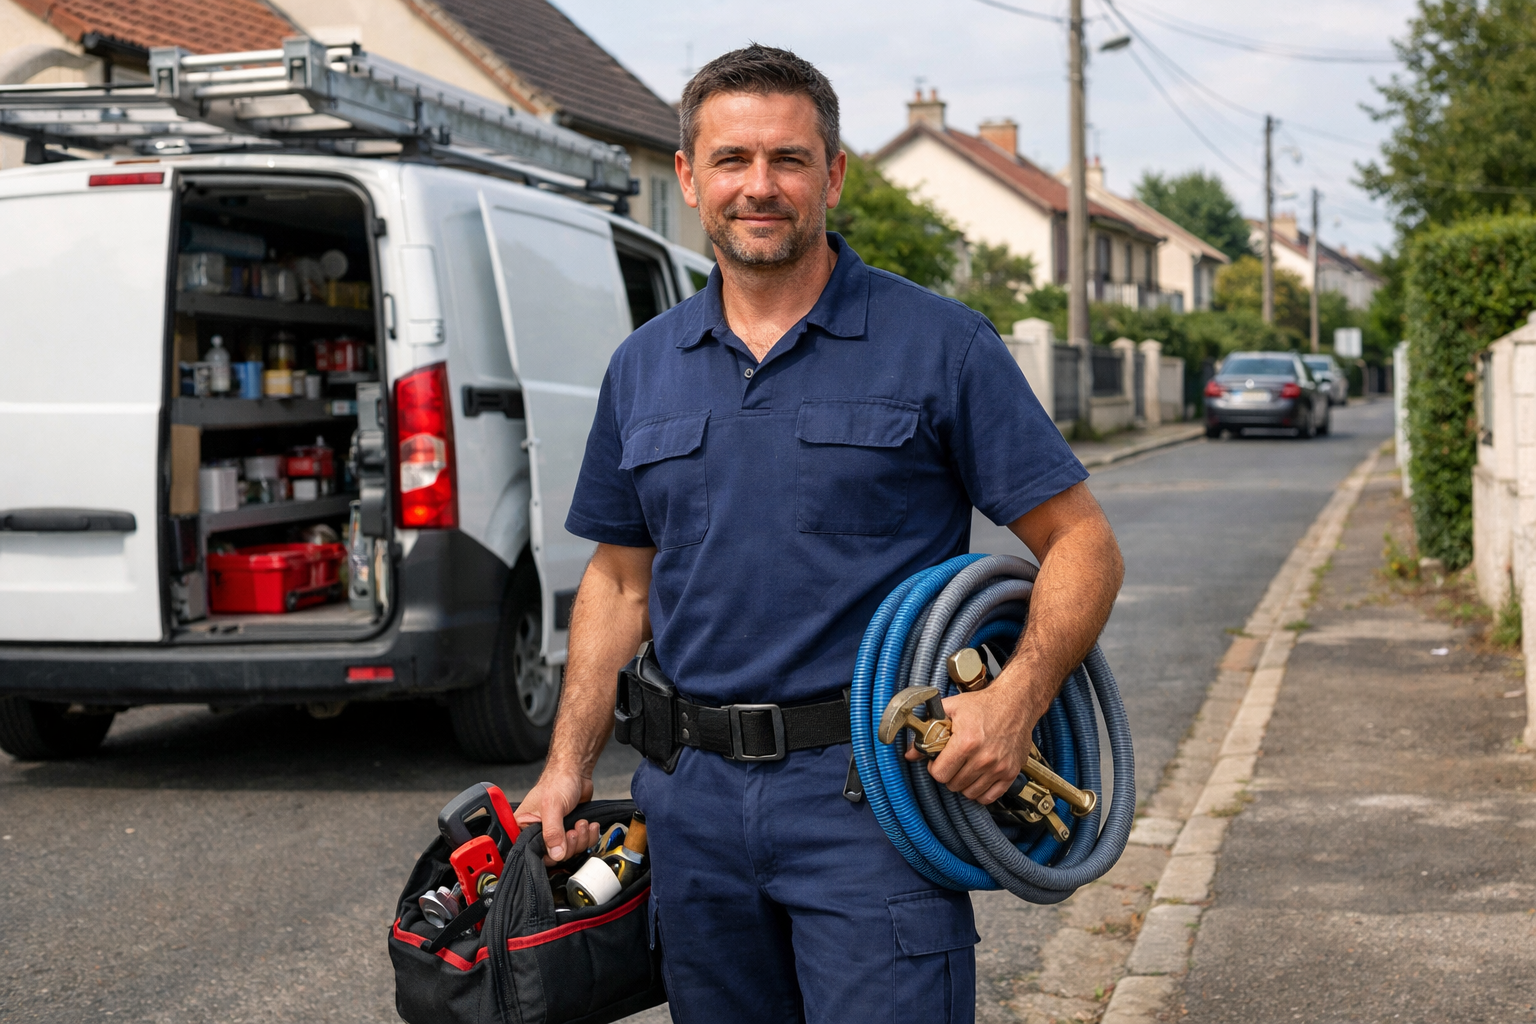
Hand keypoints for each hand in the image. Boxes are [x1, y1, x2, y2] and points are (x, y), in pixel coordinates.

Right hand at [514, 770, 599, 864]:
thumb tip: (556, 854)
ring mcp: (556, 832)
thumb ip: (553, 831)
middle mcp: (538, 831)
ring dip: (581, 839)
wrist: (576, 772)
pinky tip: (589, 825)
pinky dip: (588, 836)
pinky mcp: (569, 830)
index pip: (534, 853)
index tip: (561, 843)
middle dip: (570, 844)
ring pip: (570, 850)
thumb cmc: (558, 781)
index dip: (551, 853)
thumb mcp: (552, 806)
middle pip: (555, 855)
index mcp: (524, 826)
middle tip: (573, 829)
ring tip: (581, 822)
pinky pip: (581, 843)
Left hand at [904, 687, 1035, 802]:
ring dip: (963, 783)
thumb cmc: (984, 704)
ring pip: (970, 793)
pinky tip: (977, 779)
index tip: (938, 760)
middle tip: (952, 762)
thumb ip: (928, 729)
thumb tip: (910, 753)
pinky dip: (981, 792)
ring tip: (964, 768)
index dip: (934, 767)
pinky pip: (989, 797)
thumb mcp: (951, 708)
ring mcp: (999, 767)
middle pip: (953, 784)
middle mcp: (983, 758)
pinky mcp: (1011, 772)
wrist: (1016, 702)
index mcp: (966, 742)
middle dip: (948, 774)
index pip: (940, 773)